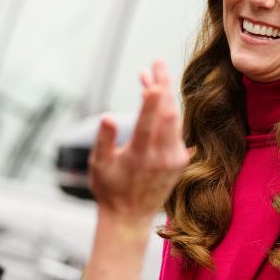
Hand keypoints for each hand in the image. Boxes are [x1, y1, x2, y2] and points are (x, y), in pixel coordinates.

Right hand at [88, 60, 189, 222]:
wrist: (130, 217)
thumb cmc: (109, 190)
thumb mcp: (99, 166)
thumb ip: (104, 140)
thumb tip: (107, 117)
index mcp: (140, 157)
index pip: (149, 124)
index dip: (151, 101)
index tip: (153, 80)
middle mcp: (161, 157)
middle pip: (167, 114)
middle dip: (163, 85)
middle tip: (156, 62)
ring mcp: (174, 159)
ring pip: (175, 119)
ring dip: (165, 96)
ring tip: (151, 77)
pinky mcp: (180, 160)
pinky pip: (177, 129)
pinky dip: (168, 112)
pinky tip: (158, 99)